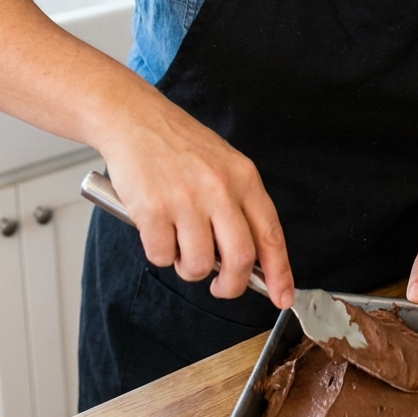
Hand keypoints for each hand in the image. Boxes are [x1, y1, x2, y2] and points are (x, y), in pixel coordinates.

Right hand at [97, 85, 294, 306]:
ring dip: (188, 267)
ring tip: (179, 244)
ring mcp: (185, 200)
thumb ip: (239, 206)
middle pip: (239, 259)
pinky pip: (162, 256)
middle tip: (220, 286)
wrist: (135, 119)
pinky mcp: (152, 210)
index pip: (270, 235)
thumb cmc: (179, 145)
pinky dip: (159, 253)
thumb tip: (248, 260)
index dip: (279, 273)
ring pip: (198, 265)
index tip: (282, 297)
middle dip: (231, 285)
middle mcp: (219, 190)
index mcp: (244, 178)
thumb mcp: (224, 165)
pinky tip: (156, 229)